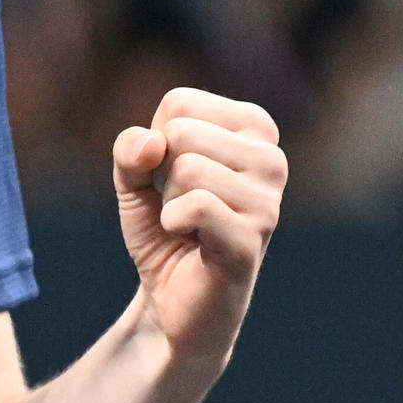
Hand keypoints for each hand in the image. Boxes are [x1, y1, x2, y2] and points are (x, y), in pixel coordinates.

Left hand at [112, 87, 284, 373]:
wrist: (173, 300)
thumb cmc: (164, 229)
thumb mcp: (134, 179)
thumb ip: (131, 148)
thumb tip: (153, 142)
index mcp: (254, 128)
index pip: (180, 103)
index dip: (156, 144)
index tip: (175, 179)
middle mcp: (271, 158)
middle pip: (182, 132)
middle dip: (163, 175)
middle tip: (183, 208)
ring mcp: (269, 199)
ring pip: (187, 168)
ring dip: (170, 203)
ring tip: (190, 227)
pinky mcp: (254, 237)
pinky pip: (195, 205)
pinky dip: (173, 224)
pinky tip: (192, 241)